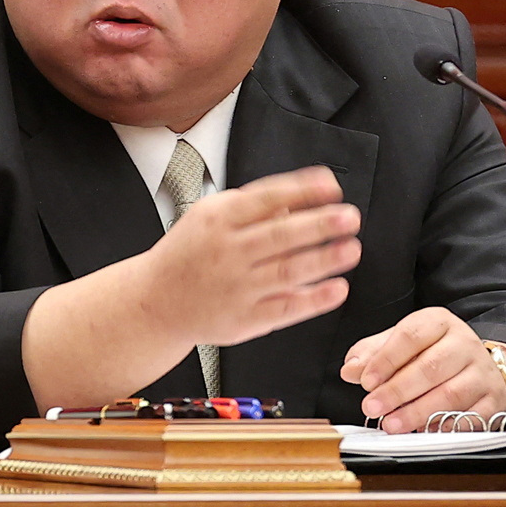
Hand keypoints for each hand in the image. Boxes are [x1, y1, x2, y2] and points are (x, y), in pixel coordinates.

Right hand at [143, 166, 361, 349]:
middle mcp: (227, 252)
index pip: (266, 199)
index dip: (302, 191)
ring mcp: (236, 288)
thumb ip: (252, 206)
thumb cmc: (188, 254)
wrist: (155, 302)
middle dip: (320, 225)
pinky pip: (285, 309)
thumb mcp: (208, 216)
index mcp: (218, 219)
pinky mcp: (244, 319)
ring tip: (351, 249)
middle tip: (349, 217)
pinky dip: (313, 301)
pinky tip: (337, 289)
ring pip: (288, 271)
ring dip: (324, 260)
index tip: (331, 187)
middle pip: (281, 235)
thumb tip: (297, 201)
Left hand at [341, 307, 505, 432]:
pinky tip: (425, 431)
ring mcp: (482, 371)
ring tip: (392, 423)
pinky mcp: (493, 399)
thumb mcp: (400, 344)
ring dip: (417, 412)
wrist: (478, 364)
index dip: (386, 360)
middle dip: (397, 390)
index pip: (411, 336)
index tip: (365, 381)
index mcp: (439, 322)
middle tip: (372, 407)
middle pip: (431, 367)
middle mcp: (465, 343)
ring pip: (451, 393)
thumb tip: (350, 370)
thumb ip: (373, 354)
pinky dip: (447, 426)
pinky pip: (472, 416)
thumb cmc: (431, 353)